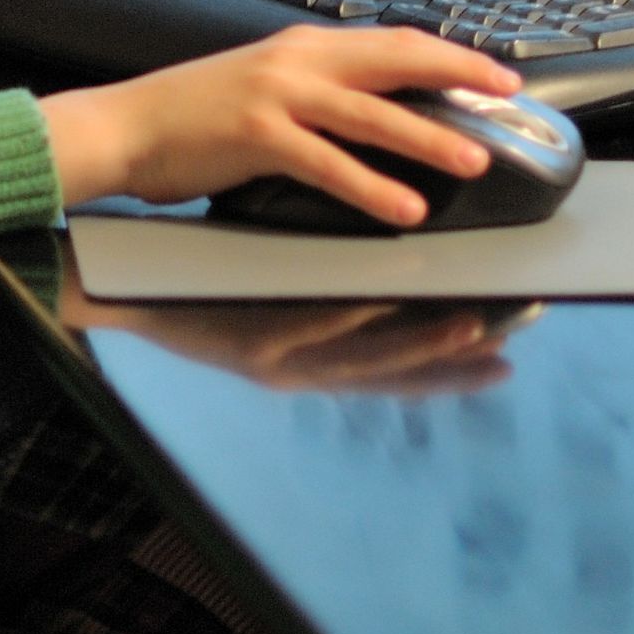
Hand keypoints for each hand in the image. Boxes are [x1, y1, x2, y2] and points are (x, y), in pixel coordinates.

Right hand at [40, 25, 523, 226]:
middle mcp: (295, 60)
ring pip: (372, 113)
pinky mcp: (256, 135)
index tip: (496, 72)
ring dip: (430, 137)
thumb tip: (375, 112)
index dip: (449, 55)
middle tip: (507, 97)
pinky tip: (405, 208)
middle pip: (395, 60)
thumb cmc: (192, 116)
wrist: (125, 127)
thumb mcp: (261, 87)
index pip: (392, 42)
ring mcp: (276, 95)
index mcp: (301, 46)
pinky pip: (329, 163)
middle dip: (458, 77)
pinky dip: (372, 187)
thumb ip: (315, 93)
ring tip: (476, 160)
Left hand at [65, 292, 528, 394]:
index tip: (509, 356)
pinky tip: (380, 302)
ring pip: (361, 360)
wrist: (121, 294)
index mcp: (311, 360)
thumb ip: (326, 286)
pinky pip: (303, 327)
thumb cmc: (200, 285)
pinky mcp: (244, 343)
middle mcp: (300, 373)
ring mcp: (274, 362)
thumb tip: (383, 257)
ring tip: (469, 328)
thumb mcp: (270, 293)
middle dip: (455, 364)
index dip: (455, 368)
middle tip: (511, 344)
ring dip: (416, 348)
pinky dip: (346, 320)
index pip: (398, 371)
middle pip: (393, 375)